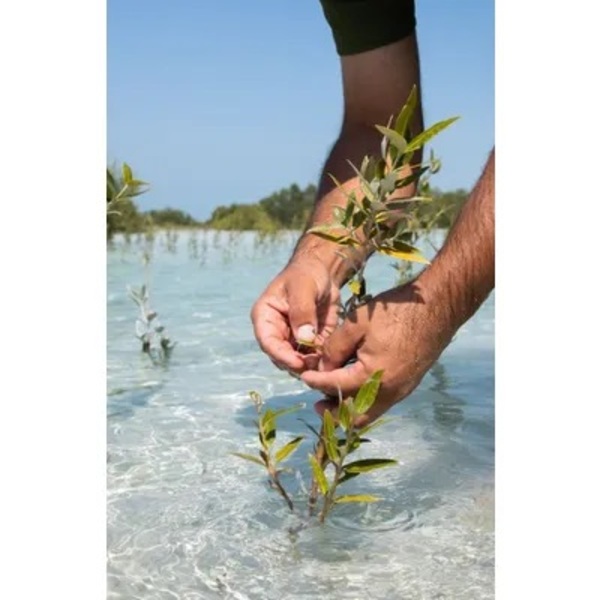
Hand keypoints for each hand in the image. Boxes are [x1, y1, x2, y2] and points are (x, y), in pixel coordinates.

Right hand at [251, 257, 341, 372]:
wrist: (323, 272)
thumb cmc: (307, 274)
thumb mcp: (303, 287)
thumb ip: (302, 311)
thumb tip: (304, 338)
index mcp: (265, 316)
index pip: (268, 342)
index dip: (281, 356)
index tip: (298, 363)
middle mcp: (276, 331)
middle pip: (281, 356)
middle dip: (297, 364)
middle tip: (316, 367)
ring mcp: (292, 339)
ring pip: (296, 361)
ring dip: (309, 366)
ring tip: (326, 363)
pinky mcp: (309, 343)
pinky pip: (312, 358)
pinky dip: (321, 361)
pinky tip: (332, 359)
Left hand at [301, 281, 455, 425]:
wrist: (436, 307)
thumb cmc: (394, 312)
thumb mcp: (356, 324)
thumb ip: (334, 348)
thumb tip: (322, 367)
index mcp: (373, 376)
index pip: (336, 386)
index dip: (316, 382)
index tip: (303, 376)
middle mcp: (389, 392)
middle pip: (355, 415)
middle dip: (334, 411)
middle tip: (317, 404)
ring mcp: (401, 390)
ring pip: (371, 413)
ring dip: (350, 409)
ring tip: (333, 400)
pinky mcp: (408, 385)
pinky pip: (382, 403)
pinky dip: (365, 402)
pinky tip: (355, 388)